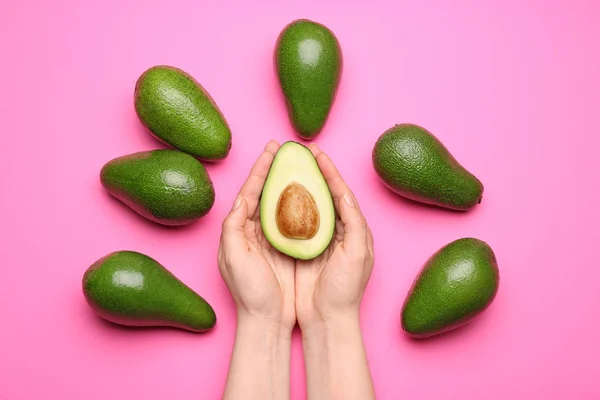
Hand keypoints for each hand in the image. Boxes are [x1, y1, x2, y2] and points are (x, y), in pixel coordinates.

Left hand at [218, 140, 295, 332]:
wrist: (268, 321)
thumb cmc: (249, 293)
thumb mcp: (233, 259)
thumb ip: (233, 227)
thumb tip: (241, 200)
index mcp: (240, 228)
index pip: (251, 191)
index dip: (261, 168)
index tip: (273, 148)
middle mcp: (257, 229)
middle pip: (268, 191)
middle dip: (278, 169)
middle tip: (290, 148)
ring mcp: (275, 238)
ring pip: (284, 202)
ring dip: (293, 182)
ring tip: (302, 163)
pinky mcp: (292, 248)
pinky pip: (300, 219)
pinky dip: (305, 203)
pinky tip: (314, 193)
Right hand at [295, 143, 374, 330]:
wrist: (328, 320)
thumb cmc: (346, 291)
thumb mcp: (358, 255)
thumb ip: (355, 223)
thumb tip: (344, 194)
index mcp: (354, 229)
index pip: (340, 192)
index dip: (329, 171)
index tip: (316, 153)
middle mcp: (337, 231)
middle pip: (324, 194)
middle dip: (313, 172)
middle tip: (300, 152)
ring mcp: (319, 240)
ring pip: (307, 204)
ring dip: (298, 185)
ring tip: (287, 166)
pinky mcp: (302, 249)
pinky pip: (293, 222)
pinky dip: (286, 206)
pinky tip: (277, 196)